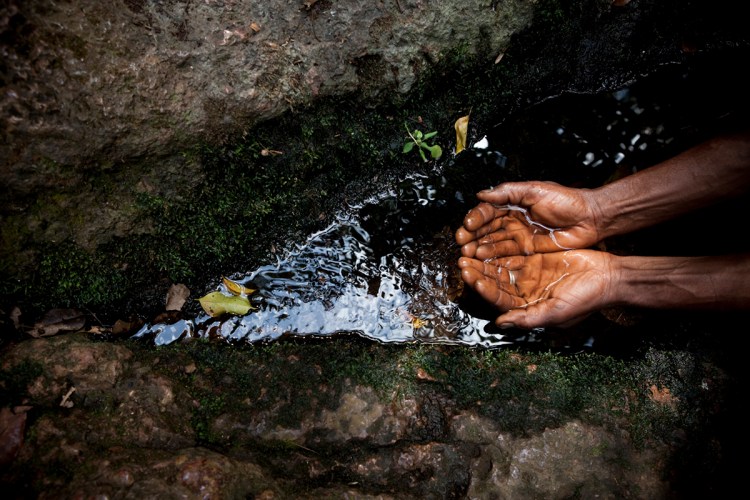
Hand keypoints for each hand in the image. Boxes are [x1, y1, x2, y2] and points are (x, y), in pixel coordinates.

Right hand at [455, 181, 602, 258]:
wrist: (590, 219)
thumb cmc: (566, 201)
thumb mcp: (535, 190)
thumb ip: (508, 192)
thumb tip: (482, 193)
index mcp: (513, 203)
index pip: (488, 211)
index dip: (476, 217)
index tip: (468, 224)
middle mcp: (513, 220)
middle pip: (486, 228)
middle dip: (472, 235)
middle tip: (461, 242)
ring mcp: (519, 236)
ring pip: (493, 242)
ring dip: (479, 247)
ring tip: (468, 253)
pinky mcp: (527, 250)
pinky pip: (506, 254)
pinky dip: (493, 256)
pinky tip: (482, 258)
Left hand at [457, 249, 614, 327]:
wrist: (609, 277)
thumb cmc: (586, 299)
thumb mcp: (557, 312)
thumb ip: (528, 318)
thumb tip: (500, 324)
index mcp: (526, 307)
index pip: (499, 299)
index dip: (484, 289)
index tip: (471, 278)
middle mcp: (524, 291)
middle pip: (495, 281)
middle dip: (478, 272)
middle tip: (462, 261)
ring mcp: (529, 273)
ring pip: (500, 266)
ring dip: (485, 259)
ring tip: (469, 249)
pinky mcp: (536, 257)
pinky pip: (513, 252)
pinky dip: (500, 247)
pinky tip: (487, 239)